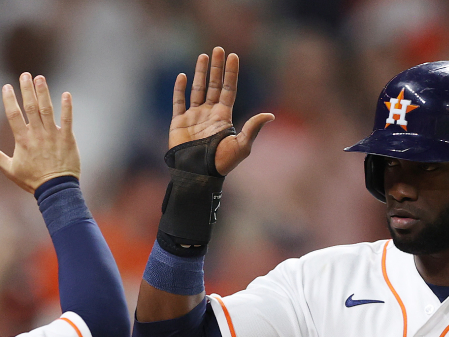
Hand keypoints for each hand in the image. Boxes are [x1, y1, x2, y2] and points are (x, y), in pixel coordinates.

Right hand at [0, 73, 78, 192]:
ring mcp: (53, 135)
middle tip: (25, 75)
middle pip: (31, 107)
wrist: (56, 190)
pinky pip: (68, 120)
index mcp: (23, 140)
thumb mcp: (10, 170)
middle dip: (27, 90)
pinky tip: (66, 94)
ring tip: (40, 78)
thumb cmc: (32, 180)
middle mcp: (37, 134)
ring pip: (48, 110)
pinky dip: (67, 107)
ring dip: (44, 93)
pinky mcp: (67, 139)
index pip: (14, 115)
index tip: (7, 86)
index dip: (9, 100)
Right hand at [171, 46, 273, 175]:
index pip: (229, 89)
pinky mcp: (179, 122)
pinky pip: (178, 102)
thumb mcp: (241, 146)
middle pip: (214, 85)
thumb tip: (270, 115)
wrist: (197, 174)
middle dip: (217, 67)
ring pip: (197, 89)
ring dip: (200, 73)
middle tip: (218, 49)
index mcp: (224, 117)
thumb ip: (253, 128)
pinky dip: (179, 89)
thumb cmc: (220, 163)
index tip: (234, 56)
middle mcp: (209, 114)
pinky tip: (182, 76)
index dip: (231, 73)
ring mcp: (194, 117)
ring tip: (203, 56)